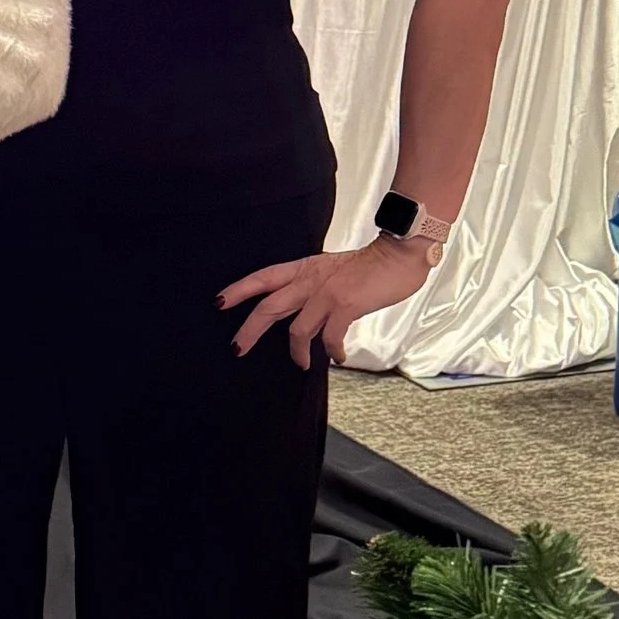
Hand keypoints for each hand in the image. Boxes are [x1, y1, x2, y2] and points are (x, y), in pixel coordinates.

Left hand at [219, 234, 434, 366]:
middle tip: (236, 349)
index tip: (218, 303)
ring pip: (297, 328)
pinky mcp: (347, 304)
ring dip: (296, 351)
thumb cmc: (368, 267)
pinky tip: (336, 357)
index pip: (263, 277)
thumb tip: (302, 317)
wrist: (400, 254)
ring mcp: (327, 292)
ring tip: (300, 364)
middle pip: (268, 306)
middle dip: (249, 329)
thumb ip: (313, 290)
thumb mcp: (330, 272)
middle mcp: (310, 280)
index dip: (239, 290)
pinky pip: (330, 335)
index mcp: (304, 269)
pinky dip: (331, 350)